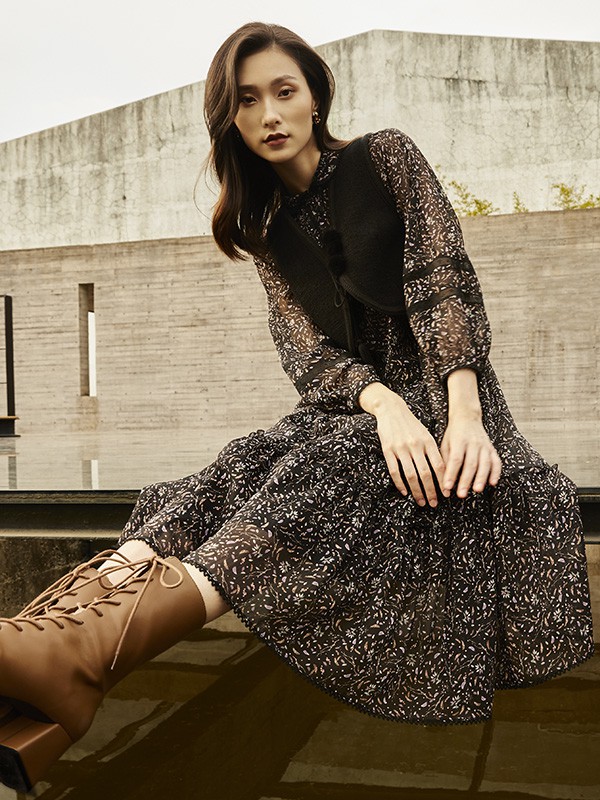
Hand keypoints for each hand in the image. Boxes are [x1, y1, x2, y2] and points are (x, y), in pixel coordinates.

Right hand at [359, 383, 445, 506]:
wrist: (391, 409)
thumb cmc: (411, 424)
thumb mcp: (425, 434)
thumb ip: (432, 450)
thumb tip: (442, 471)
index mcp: (427, 441)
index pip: (439, 465)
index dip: (443, 481)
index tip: (446, 494)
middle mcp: (415, 445)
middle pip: (425, 473)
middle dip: (431, 491)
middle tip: (434, 503)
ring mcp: (401, 448)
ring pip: (411, 475)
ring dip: (417, 491)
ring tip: (421, 501)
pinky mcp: (388, 450)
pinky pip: (395, 471)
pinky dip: (400, 483)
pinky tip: (405, 492)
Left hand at [440, 412, 501, 497]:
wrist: (467, 417)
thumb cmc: (453, 433)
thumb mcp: (445, 443)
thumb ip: (444, 460)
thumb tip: (442, 481)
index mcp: (459, 440)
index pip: (455, 459)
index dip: (452, 474)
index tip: (447, 487)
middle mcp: (473, 443)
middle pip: (470, 463)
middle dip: (466, 480)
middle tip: (461, 494)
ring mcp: (485, 446)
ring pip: (485, 463)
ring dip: (481, 478)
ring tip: (477, 490)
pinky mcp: (492, 449)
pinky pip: (496, 461)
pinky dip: (496, 473)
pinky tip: (492, 483)